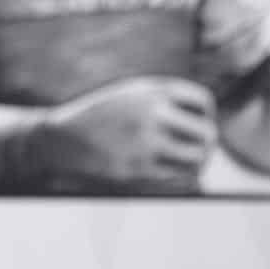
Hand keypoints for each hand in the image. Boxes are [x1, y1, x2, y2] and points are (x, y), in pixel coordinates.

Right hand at [34, 76, 216, 188]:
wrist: (62, 138)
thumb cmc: (102, 116)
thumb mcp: (131, 94)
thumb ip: (164, 100)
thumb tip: (206, 119)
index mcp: (150, 90)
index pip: (202, 101)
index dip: (206, 115)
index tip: (196, 123)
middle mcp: (150, 113)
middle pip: (206, 133)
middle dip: (207, 143)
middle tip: (200, 149)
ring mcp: (144, 142)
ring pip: (197, 158)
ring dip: (199, 163)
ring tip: (191, 164)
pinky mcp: (138, 169)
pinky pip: (178, 178)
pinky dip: (183, 178)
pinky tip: (174, 174)